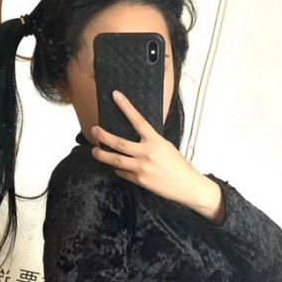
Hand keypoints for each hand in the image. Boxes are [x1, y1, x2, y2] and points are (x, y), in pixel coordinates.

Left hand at [91, 93, 224, 221]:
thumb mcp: (166, 146)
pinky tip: (116, 167)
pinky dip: (117, 169)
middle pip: (119, 143)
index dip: (126, 106)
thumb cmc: (178, 165)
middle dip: (103, 136)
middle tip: (94, 131)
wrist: (187, 185)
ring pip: (115, 160)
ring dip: (102, 155)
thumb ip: (150, 141)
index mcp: (155, 141)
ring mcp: (142, 167)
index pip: (138, 120)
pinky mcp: (140, 180)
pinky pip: (122, 173)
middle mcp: (147, 153)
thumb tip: (135, 137)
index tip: (115, 95)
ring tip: (95, 151)